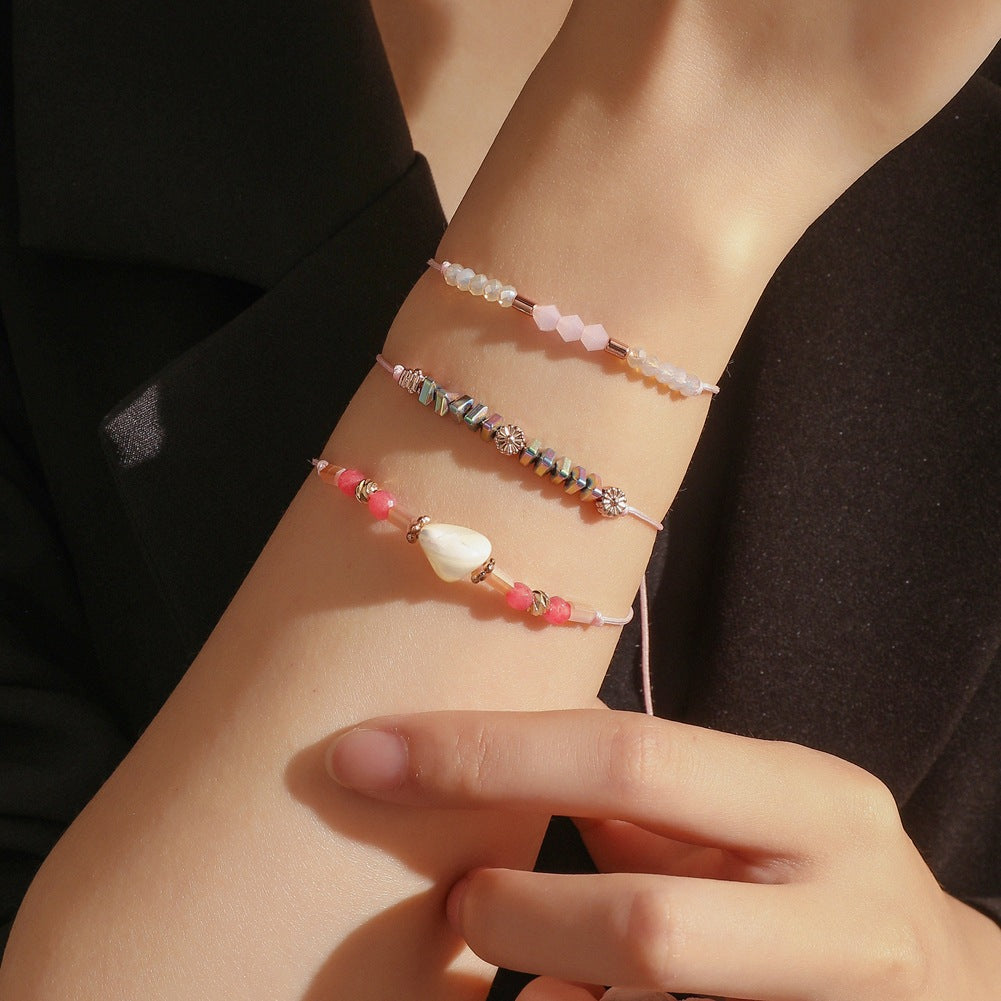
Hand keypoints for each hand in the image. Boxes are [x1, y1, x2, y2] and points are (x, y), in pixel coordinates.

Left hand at [326, 709, 1000, 999]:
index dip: (484, 755)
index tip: (363, 755)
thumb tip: (477, 775)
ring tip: (526, 965)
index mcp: (815, 803)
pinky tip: (568, 1000)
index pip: (628, 758)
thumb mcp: (743, 815)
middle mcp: (849, 908)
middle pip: (641, 920)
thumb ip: (638, 797)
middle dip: (515, 915)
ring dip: (547, 991)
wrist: (955, 996)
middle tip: (461, 904)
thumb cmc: (808, 881)